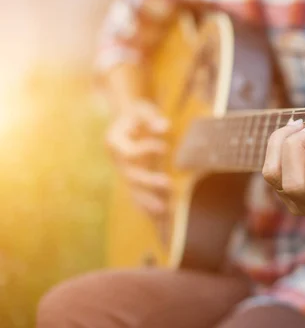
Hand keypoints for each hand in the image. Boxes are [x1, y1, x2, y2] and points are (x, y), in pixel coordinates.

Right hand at [105, 100, 170, 216]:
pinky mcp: (132, 180)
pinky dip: (148, 206)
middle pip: (131, 176)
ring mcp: (123, 173)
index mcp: (114, 142)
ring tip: (164, 210)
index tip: (165, 146)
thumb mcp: (142, 110)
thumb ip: (151, 118)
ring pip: (134, 191)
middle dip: (149, 181)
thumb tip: (165, 127)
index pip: (129, 152)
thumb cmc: (136, 112)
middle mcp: (117, 161)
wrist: (127, 119)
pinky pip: (138, 196)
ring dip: (148, 201)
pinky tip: (161, 218)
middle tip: (168, 183)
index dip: (146, 150)